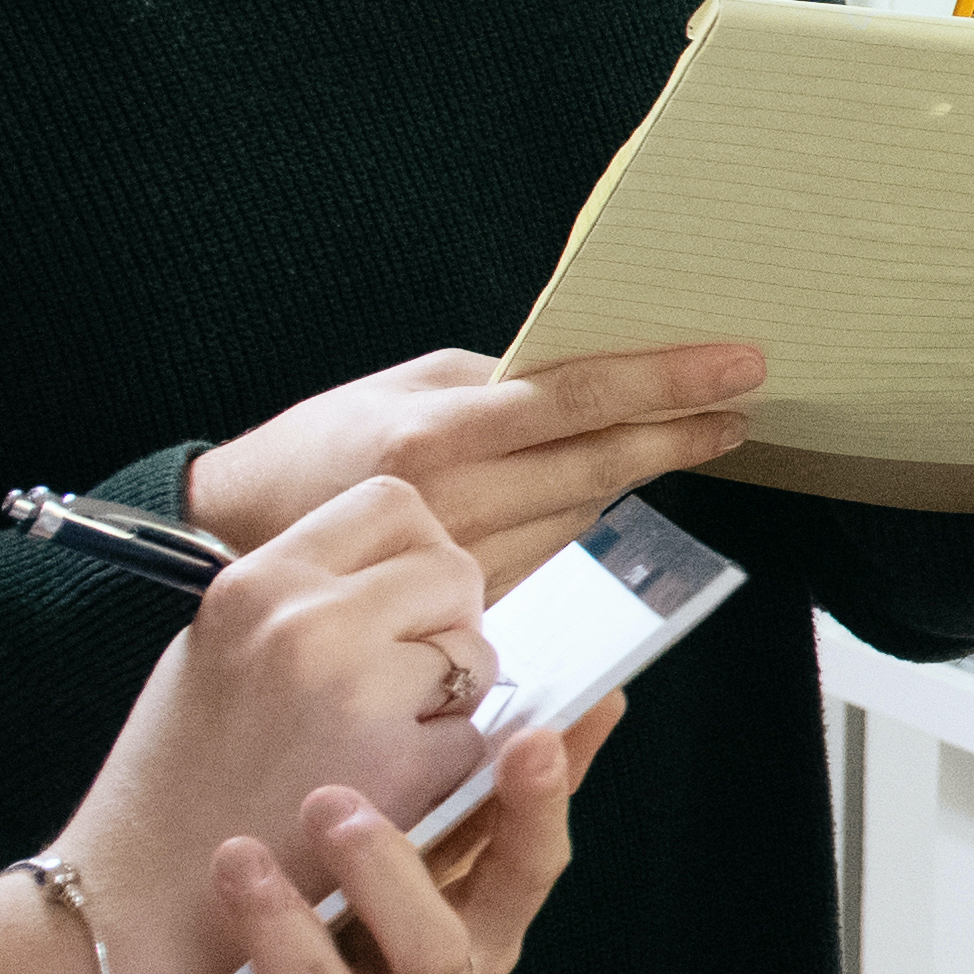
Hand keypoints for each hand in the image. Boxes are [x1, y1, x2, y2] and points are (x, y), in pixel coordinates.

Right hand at [55, 475, 497, 973]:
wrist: (134, 902)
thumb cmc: (178, 778)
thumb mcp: (220, 651)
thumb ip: (309, 599)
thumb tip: (413, 570)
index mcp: (258, 580)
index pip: (393, 502)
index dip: (417, 551)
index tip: (404, 601)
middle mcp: (307, 621)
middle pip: (454, 571)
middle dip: (448, 624)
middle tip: (403, 683)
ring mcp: (357, 694)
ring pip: (476, 656)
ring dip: (452, 700)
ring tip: (375, 743)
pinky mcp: (397, 771)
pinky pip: (474, 742)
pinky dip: (445, 772)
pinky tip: (378, 798)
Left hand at [148, 695, 617, 973]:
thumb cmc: (378, 939)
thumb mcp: (450, 870)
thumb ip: (509, 790)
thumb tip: (603, 692)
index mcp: (479, 929)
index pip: (529, 872)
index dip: (537, 810)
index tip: (526, 738)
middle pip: (435, 951)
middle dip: (390, 879)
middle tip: (333, 802)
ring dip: (287, 940)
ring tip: (236, 859)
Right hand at [188, 343, 762, 583]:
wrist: (234, 541)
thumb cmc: (317, 448)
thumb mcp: (397, 386)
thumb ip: (492, 378)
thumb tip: (583, 371)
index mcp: (433, 434)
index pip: (574, 399)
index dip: (665, 383)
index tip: (735, 364)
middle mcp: (451, 505)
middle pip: (597, 464)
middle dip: (678, 433)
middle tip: (739, 407)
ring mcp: (461, 565)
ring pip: (582, 512)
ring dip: (630, 473)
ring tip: (679, 433)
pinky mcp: (465, 608)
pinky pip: (551, 552)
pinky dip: (577, 514)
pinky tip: (592, 485)